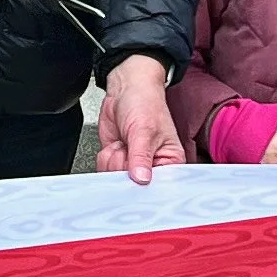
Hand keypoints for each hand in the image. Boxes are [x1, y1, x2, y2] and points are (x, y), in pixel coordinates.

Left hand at [96, 54, 182, 184]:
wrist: (125, 89)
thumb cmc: (145, 103)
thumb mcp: (144, 131)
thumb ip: (141, 157)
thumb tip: (141, 180)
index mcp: (171, 162)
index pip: (161, 187)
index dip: (146, 187)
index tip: (137, 176)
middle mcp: (153, 167)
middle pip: (135, 187)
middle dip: (125, 168)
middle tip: (129, 149)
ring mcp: (133, 164)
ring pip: (117, 180)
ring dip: (114, 160)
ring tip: (124, 143)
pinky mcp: (118, 160)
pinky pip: (105, 170)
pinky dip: (106, 156)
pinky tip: (116, 144)